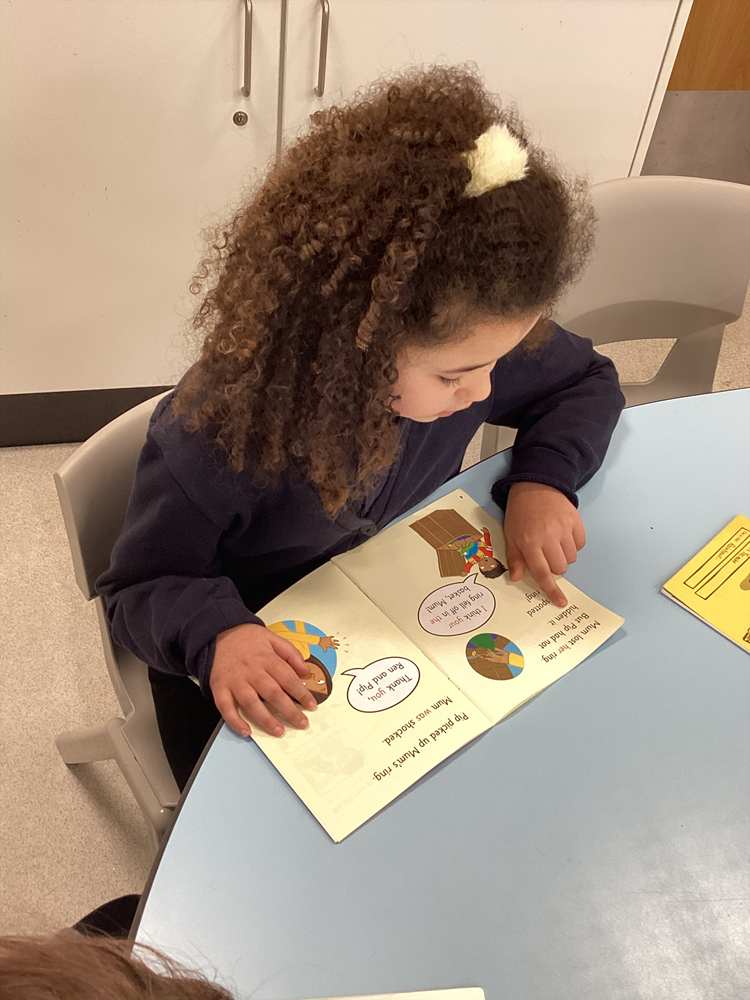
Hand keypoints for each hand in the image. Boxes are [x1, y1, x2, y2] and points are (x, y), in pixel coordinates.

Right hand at [209, 623, 317, 737]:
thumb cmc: (246, 638)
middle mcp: (251, 671)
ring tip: (279, 731)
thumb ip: (291, 653)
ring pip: (251, 703)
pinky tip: (246, 731)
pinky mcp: (219, 687)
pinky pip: (226, 707)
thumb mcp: (272, 638)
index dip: (301, 693)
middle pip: (273, 693)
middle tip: (301, 723)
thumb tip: (305, 669)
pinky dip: (235, 721)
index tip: (311, 705)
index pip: (288, 678)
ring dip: (266, 719)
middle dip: (289, 711)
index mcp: (266, 658)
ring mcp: (235, 680)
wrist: (216, 634)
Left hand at [503, 482, 585, 607]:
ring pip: (571, 558)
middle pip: (560, 568)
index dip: (552, 590)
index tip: (561, 602)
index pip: (543, 573)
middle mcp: (549, 538)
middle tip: (545, 554)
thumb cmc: (520, 512)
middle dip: (554, 566)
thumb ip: (515, 557)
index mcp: (530, 543)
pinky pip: (581, 544)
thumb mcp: (510, 534)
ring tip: (553, 541)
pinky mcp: (576, 521)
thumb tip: (517, 578)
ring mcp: (564, 529)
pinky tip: (563, 534)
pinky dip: (574, 544)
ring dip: (564, 555)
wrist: (536, 484)